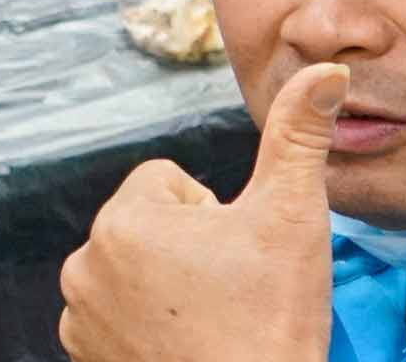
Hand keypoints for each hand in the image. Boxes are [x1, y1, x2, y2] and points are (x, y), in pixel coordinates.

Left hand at [58, 62, 346, 361]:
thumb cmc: (273, 325)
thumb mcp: (294, 221)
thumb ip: (298, 136)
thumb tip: (326, 70)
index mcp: (126, 218)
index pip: (170, 182)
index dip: (214, 216)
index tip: (237, 260)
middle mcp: (85, 261)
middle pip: (149, 225)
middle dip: (189, 249)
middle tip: (228, 295)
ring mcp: (79, 313)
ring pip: (133, 270)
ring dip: (165, 286)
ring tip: (209, 323)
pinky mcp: (81, 354)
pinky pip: (114, 316)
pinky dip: (144, 327)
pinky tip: (183, 346)